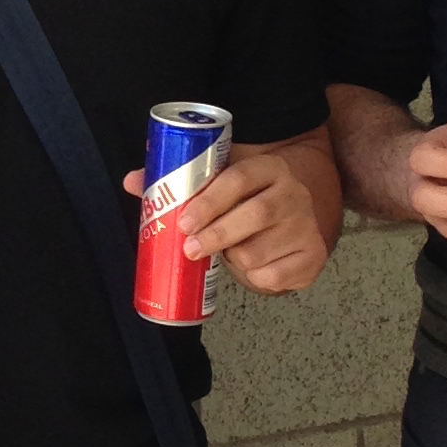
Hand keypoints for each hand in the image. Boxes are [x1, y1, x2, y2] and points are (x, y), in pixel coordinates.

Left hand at [124, 148, 329, 294]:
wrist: (314, 197)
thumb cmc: (256, 191)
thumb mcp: (228, 173)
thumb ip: (183, 179)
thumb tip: (133, 182)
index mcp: (269, 167)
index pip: (239, 179)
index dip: (209, 202)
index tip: (184, 221)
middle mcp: (294, 193)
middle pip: (254, 216)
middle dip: (216, 235)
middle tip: (190, 249)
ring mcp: (307, 226)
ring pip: (258, 252)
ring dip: (234, 259)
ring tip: (229, 251)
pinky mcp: (312, 257)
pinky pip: (273, 277)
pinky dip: (254, 278)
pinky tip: (251, 265)